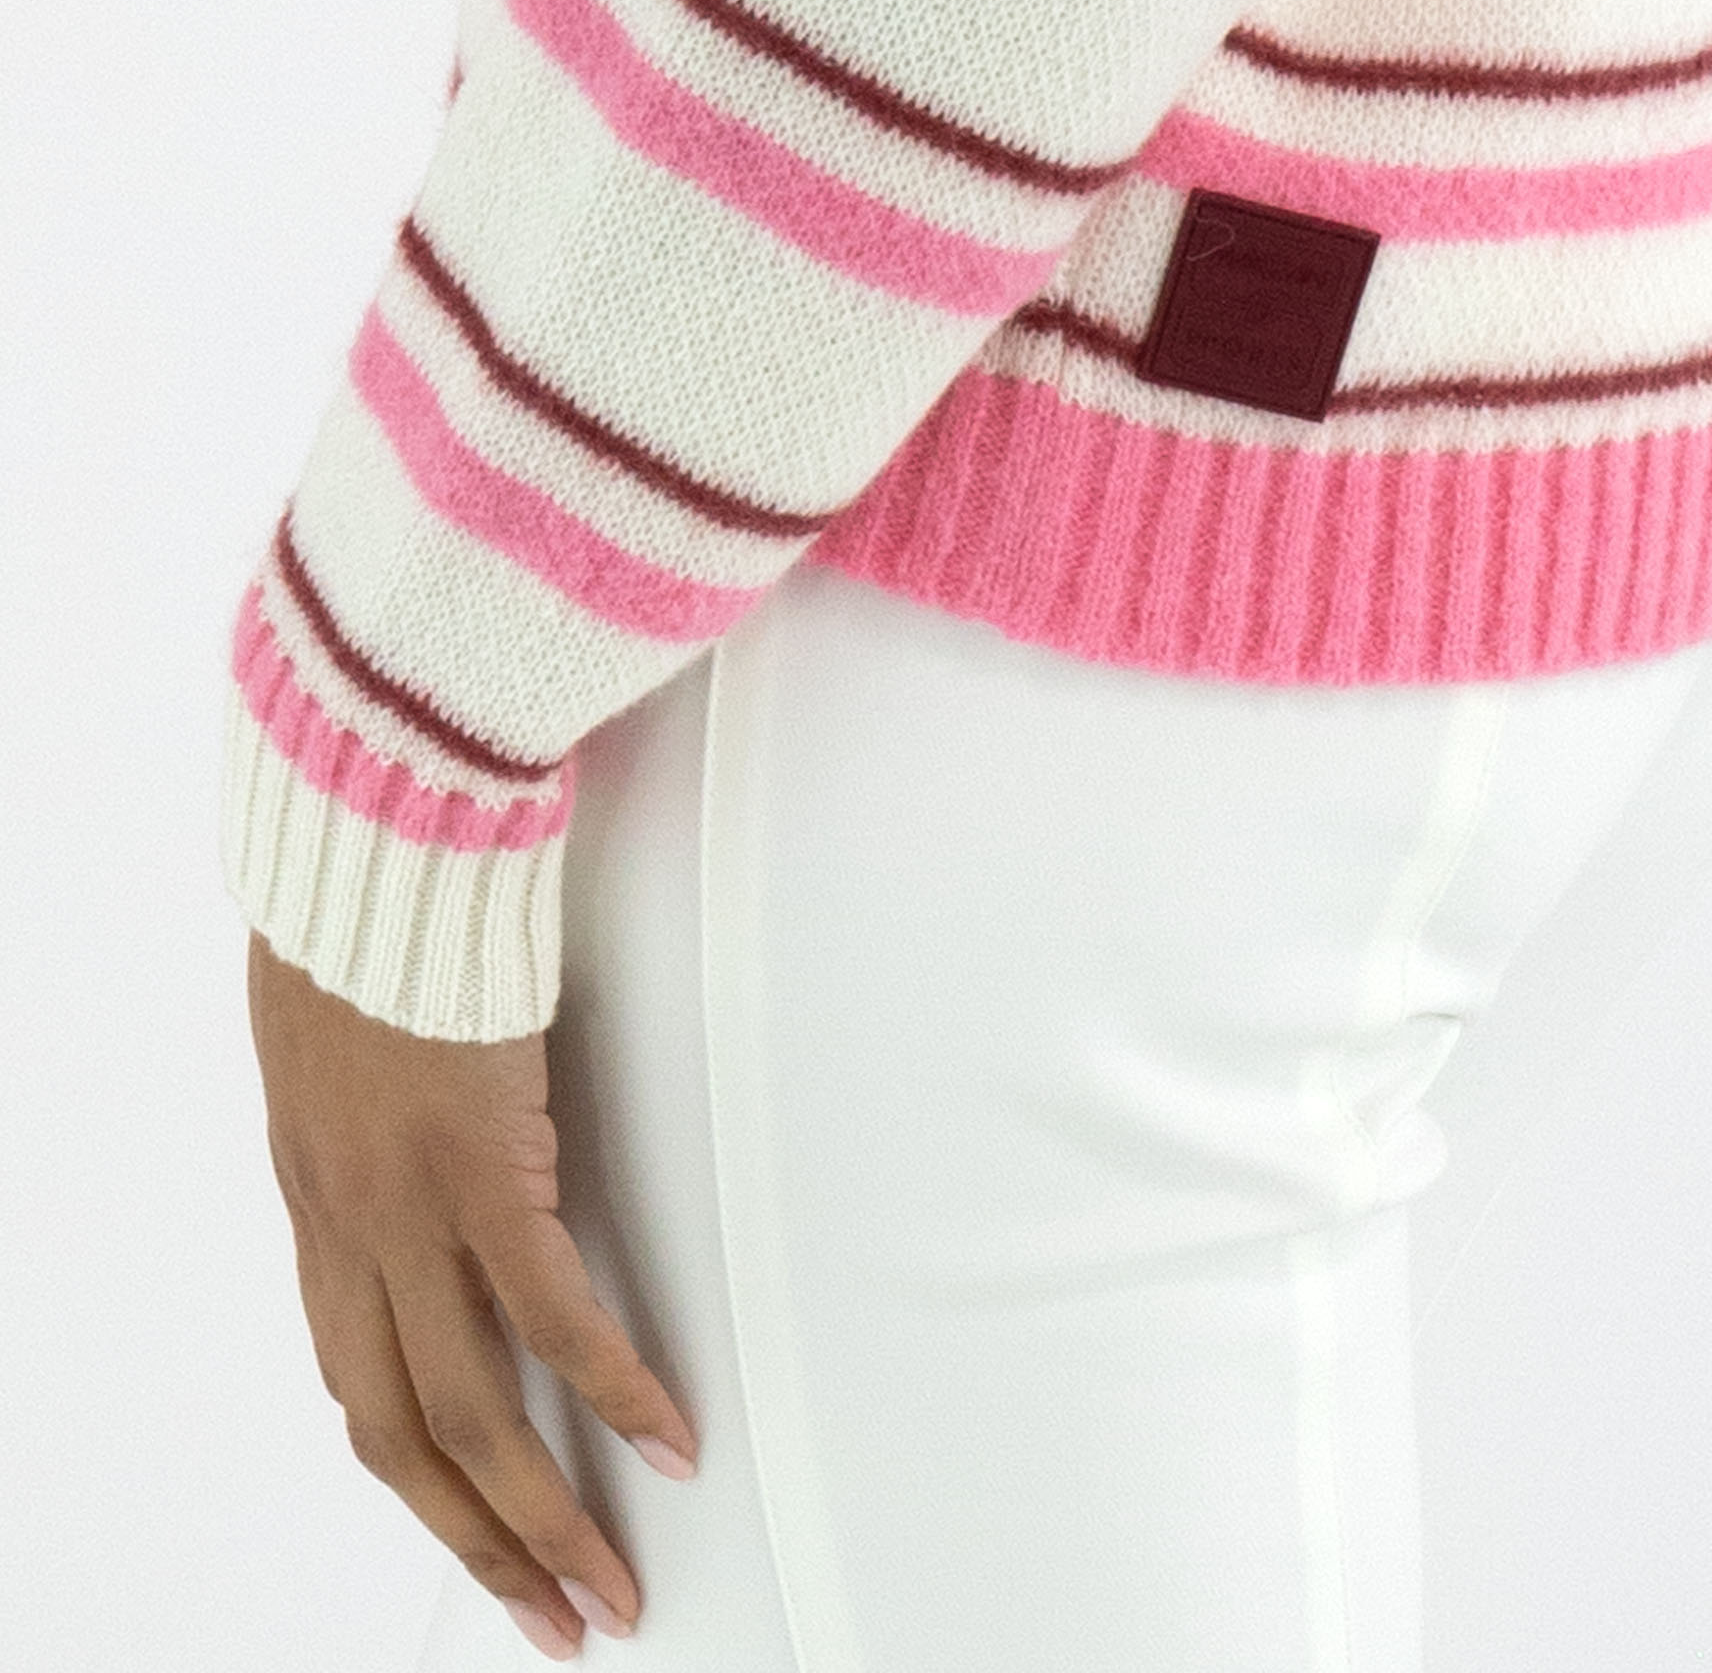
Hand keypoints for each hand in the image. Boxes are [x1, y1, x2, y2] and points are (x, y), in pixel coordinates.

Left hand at [246, 932, 697, 1657]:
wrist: (367, 844)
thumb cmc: (358, 915)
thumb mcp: (340, 1041)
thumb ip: (376, 1118)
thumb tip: (424, 1145)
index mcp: (321, 1206)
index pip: (359, 1383)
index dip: (419, 1473)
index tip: (476, 1528)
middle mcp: (351, 1231)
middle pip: (408, 1436)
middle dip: (483, 1543)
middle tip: (552, 1614)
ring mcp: (410, 1210)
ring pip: (468, 1411)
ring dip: (541, 1514)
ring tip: (606, 1581)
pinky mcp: (482, 1168)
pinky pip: (549, 1314)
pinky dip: (608, 1389)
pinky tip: (661, 1436)